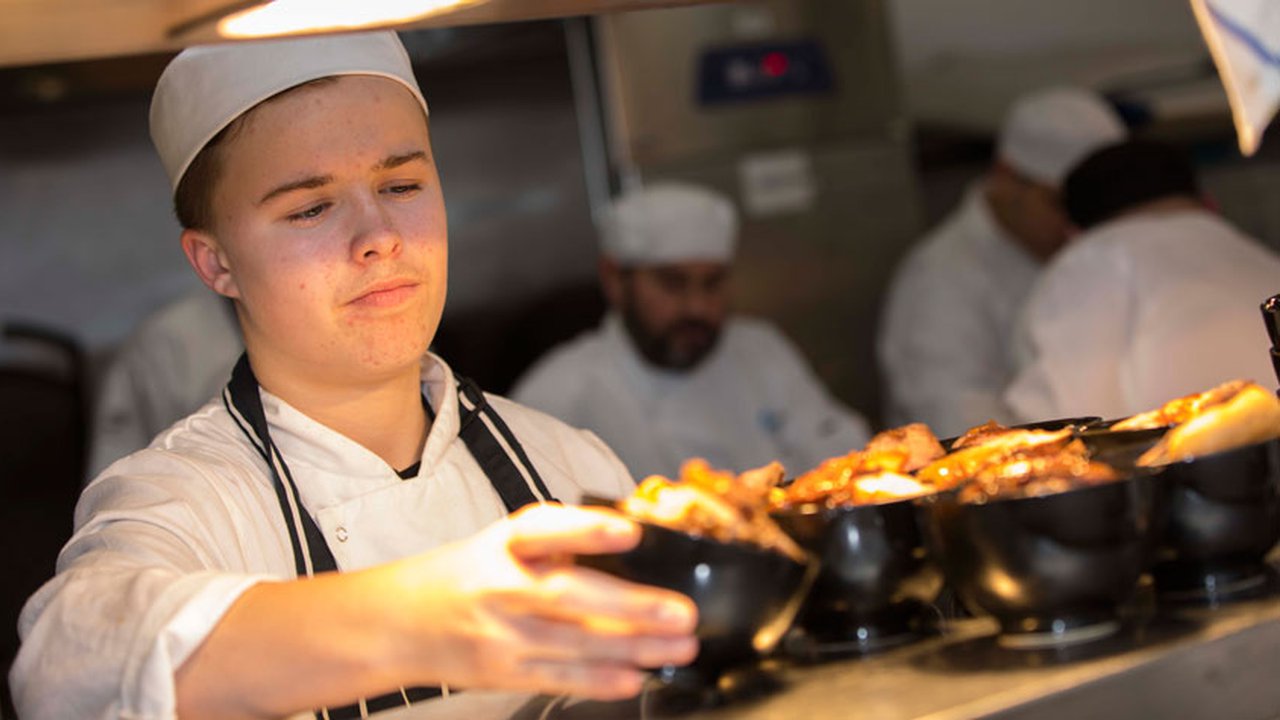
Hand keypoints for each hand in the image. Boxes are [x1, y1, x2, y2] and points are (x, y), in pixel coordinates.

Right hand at [387, 504, 698, 698]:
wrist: (398, 622)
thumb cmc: (465, 576)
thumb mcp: (503, 544)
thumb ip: (558, 543)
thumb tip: (630, 546)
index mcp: (503, 544)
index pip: (546, 529)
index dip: (588, 530)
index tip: (630, 531)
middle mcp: (500, 587)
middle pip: (569, 596)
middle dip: (632, 607)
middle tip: (681, 612)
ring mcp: (500, 635)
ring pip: (575, 643)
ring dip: (634, 648)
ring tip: (678, 645)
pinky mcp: (502, 672)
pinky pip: (559, 677)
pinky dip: (599, 680)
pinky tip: (634, 677)